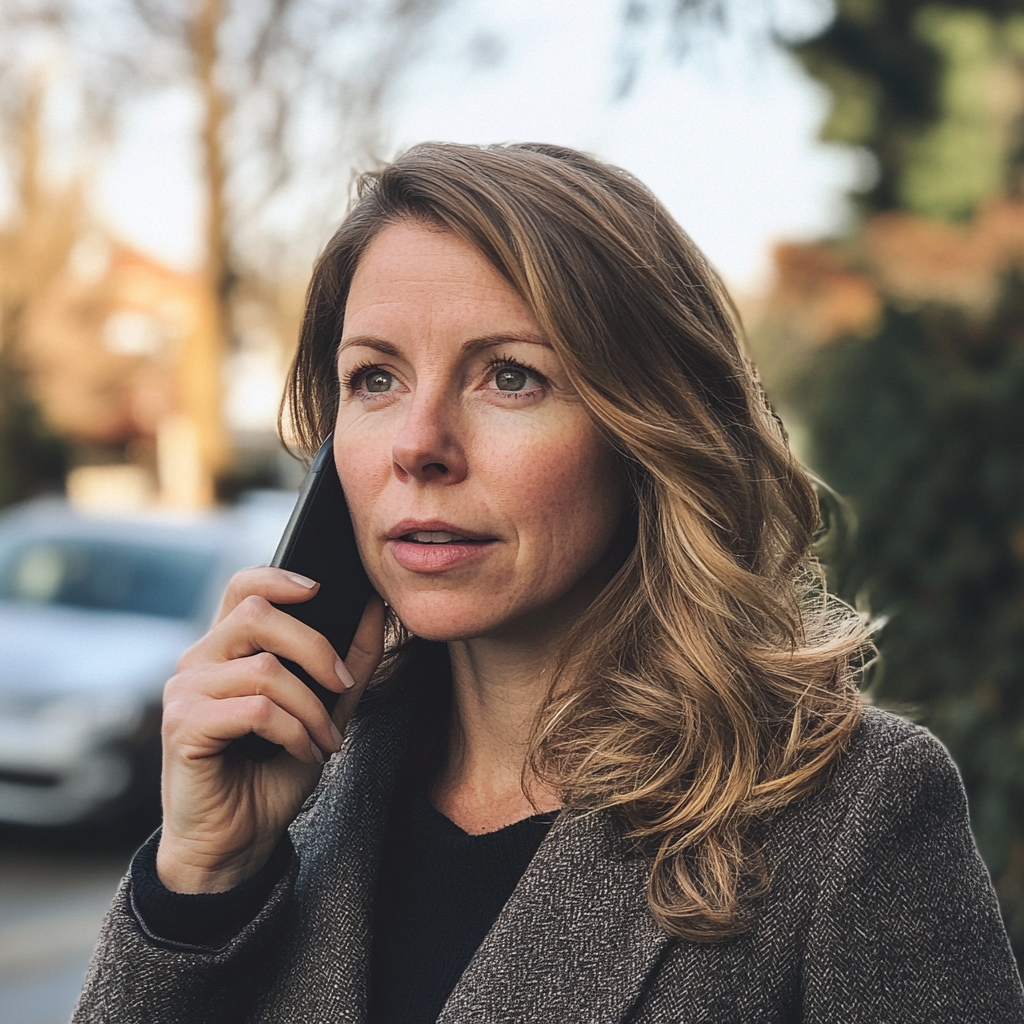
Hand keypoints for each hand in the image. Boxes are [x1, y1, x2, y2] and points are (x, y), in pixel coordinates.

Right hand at [155, 567, 384, 892]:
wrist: (236, 841)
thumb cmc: (271, 772)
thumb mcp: (324, 709)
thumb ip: (348, 661)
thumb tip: (373, 608)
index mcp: (226, 649)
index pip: (242, 586)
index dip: (280, 577)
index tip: (321, 588)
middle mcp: (197, 661)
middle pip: (256, 614)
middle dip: (315, 647)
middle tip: (344, 685)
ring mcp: (185, 692)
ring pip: (264, 670)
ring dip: (311, 707)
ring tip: (325, 740)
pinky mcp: (182, 727)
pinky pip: (256, 710)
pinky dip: (294, 732)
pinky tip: (304, 754)